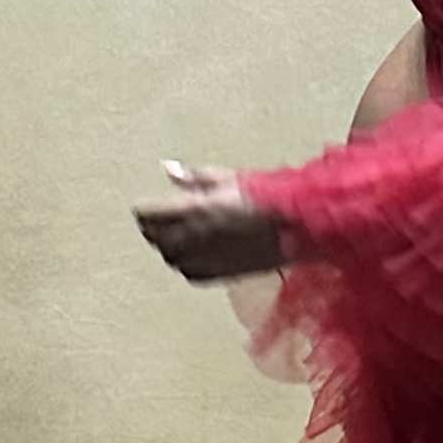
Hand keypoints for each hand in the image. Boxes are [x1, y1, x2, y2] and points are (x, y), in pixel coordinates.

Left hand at [138, 162, 288, 281]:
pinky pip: (189, 273)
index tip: (151, 204)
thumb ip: (194, 176)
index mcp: (193, 208)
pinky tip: (197, 253)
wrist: (296, 226)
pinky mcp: (219, 274)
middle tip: (163, 218)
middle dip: (154, 227)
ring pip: (169, 257)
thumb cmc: (266, 197)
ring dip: (169, 245)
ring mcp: (206, 258)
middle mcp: (194, 236)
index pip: (146, 213)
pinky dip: (187, 263)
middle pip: (153, 237)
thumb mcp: (228, 177)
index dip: (146, 208)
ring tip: (181, 234)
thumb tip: (168, 169)